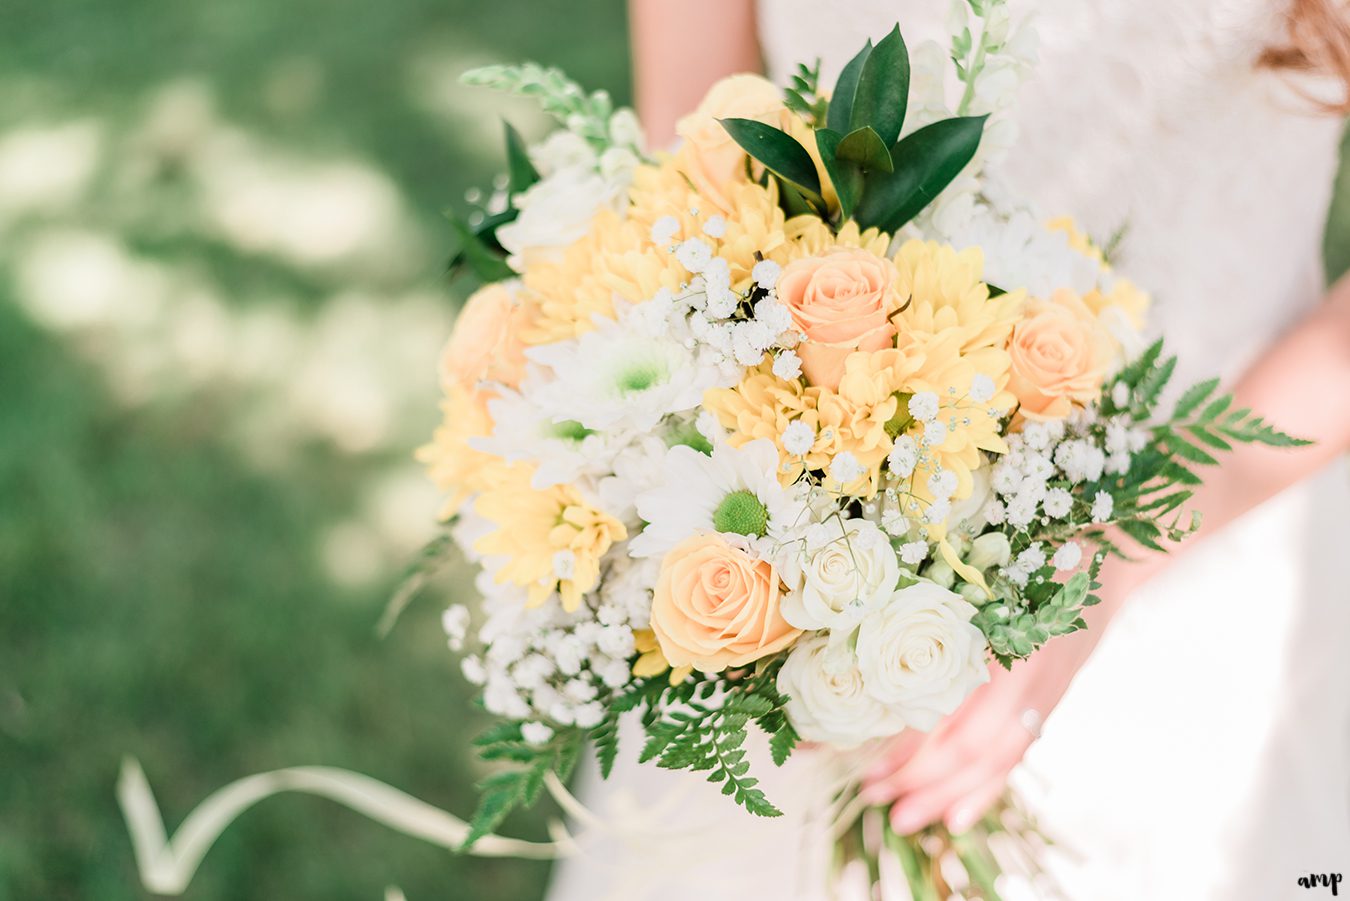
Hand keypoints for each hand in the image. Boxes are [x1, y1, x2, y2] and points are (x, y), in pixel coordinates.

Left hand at [862, 555, 1152, 834]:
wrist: (1106, 557)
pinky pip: (1016, 756)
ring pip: (994, 761)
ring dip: (945, 793)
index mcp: (1004, 643)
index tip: (866, 768)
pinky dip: (986, 788)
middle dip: (919, 781)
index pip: (954, 717)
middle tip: (871, 799)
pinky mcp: (1048, 703)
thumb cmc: (1030, 553)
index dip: (911, 750)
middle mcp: (1027, 680)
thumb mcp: (982, 579)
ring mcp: (1043, 695)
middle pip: (972, 750)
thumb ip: (941, 619)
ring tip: (903, 818)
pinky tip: (957, 815)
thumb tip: (877, 664)